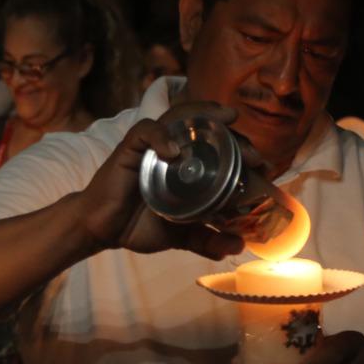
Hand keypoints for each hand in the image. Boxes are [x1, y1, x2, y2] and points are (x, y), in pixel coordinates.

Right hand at [71, 101, 250, 259]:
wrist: (101, 230)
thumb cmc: (137, 225)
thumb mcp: (180, 235)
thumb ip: (206, 239)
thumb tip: (237, 246)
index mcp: (185, 167)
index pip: (217, 147)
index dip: (241, 149)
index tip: (262, 164)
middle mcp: (171, 152)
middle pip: (205, 129)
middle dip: (232, 136)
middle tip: (253, 155)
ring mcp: (151, 148)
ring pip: (178, 118)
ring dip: (204, 117)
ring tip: (227, 122)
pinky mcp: (129, 150)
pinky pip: (145, 132)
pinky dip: (160, 136)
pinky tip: (173, 151)